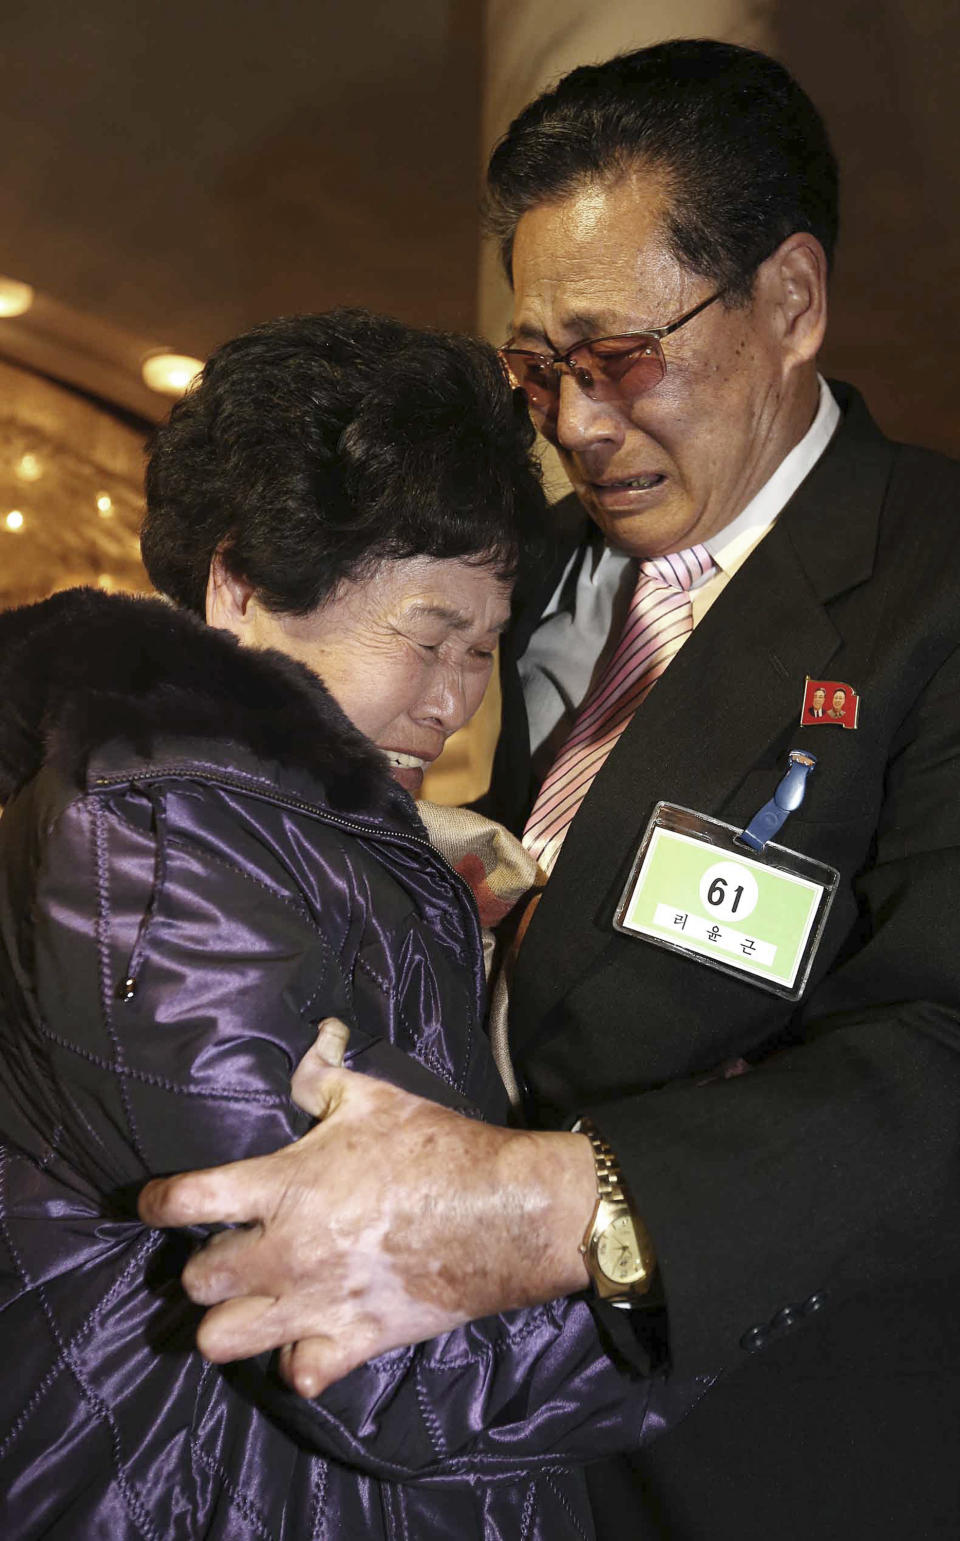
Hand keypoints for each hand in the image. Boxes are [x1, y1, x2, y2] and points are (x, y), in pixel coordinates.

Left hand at [138, 1018, 594, 1396]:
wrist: (504, 1211)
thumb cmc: (436, 1147)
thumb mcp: (374, 1097)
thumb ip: (323, 1074)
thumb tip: (315, 1035)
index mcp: (284, 1184)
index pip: (185, 1202)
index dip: (155, 1203)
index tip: (152, 1203)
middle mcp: (287, 1251)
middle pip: (196, 1282)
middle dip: (200, 1267)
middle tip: (224, 1250)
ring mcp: (316, 1303)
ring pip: (222, 1342)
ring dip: (229, 1322)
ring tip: (251, 1301)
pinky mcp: (353, 1341)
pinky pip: (294, 1374)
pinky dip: (294, 1360)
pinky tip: (305, 1336)